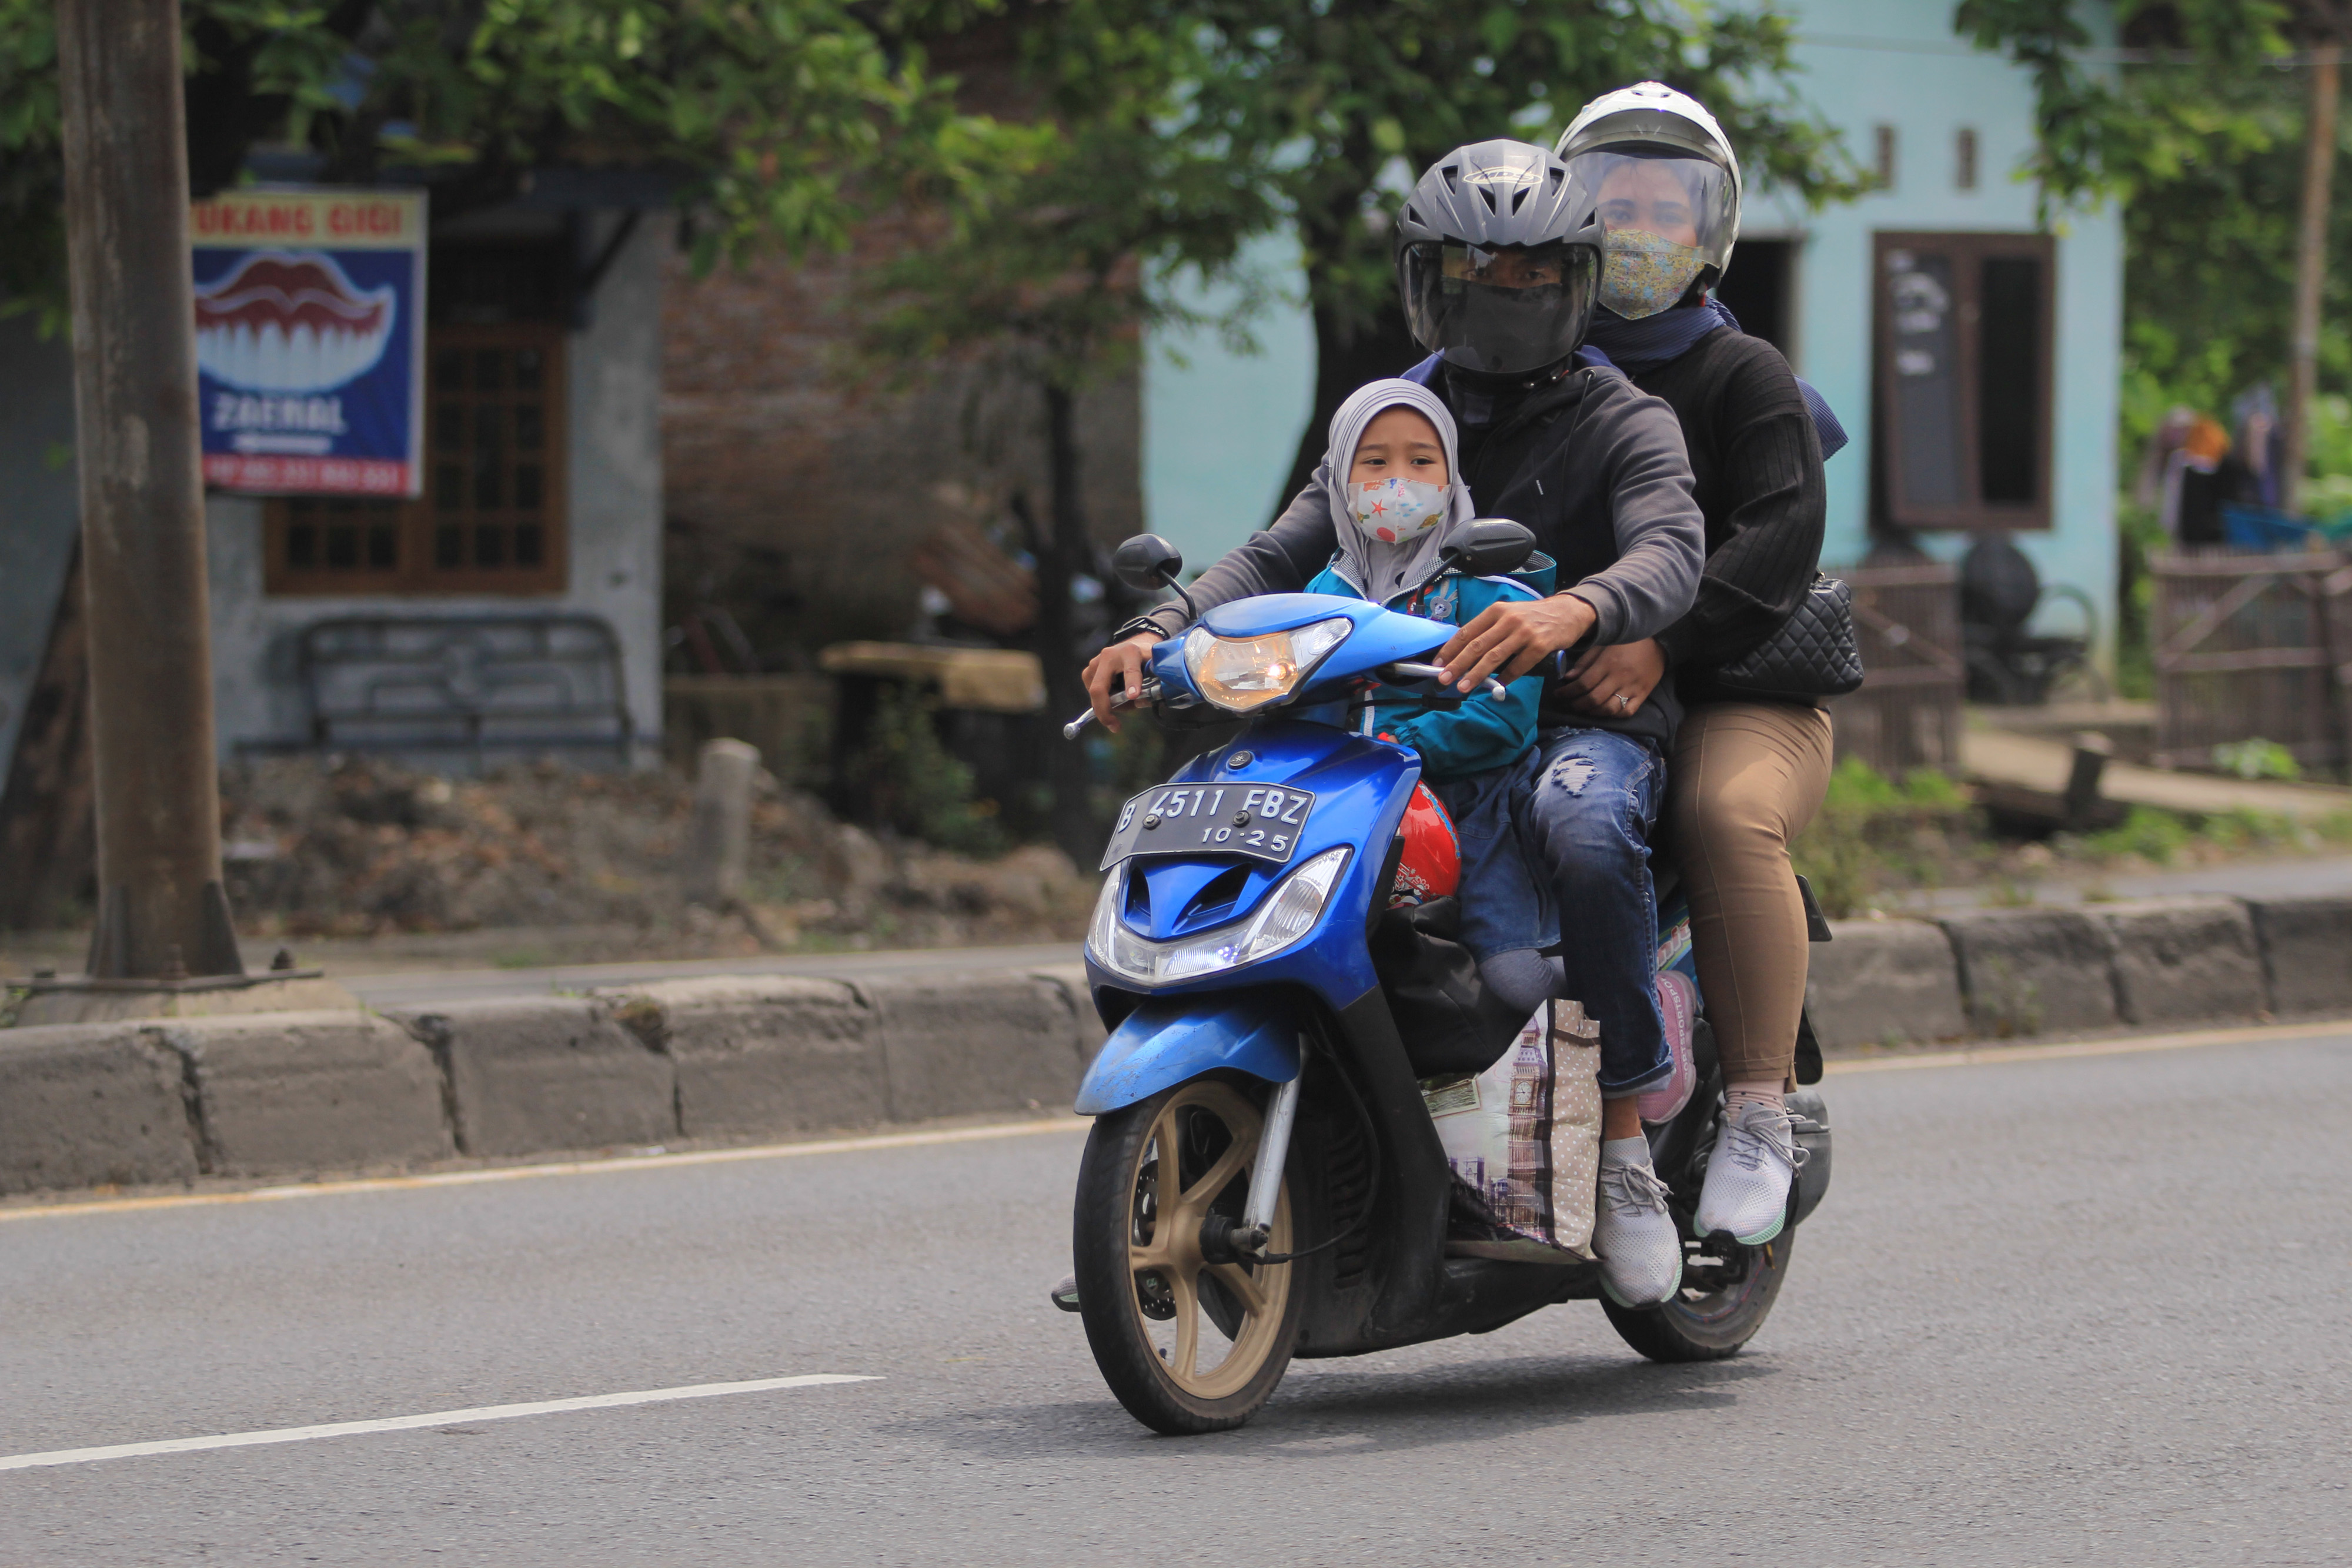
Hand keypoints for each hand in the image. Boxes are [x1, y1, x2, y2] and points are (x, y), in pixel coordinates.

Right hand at [1082, 631, 1161, 731]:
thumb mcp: (1153, 669)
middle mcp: (1108, 656)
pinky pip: (1094, 694)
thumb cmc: (1144, 660)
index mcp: (1129, 652)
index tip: (1134, 696)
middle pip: (1099, 689)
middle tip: (1115, 726)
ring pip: (1096, 695)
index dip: (1132, 684)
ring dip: (1109, 706)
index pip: (1131, 670)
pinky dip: (1105, 701)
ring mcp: (1094, 664)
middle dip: (1104, 711)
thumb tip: (1142, 702)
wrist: (1132, 646)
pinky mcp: (1088, 672)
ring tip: (1126, 702)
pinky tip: (1117, 696)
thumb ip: (1152, 684)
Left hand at [1435, 593, 1597, 692]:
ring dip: (1477, 674)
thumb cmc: (1533, 616)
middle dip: (1458, 664)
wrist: (1568, 612)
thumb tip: (1465, 653)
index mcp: (1496, 611)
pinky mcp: (1540, 645)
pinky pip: (1519, 665)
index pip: (1467, 631)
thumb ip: (1490, 629)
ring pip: (1494, 657)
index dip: (1450, 649)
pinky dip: (1507, 677)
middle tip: (1444, 679)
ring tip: (1464, 687)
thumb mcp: (1509, 614)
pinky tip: (1499, 685)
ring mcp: (1524, 632)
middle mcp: (1508, 620)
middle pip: (1477, 645)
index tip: (1437, 664)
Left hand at [1562, 638, 1665, 717]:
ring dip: (1593, 712)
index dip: (1568, 692)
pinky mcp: (1643, 695)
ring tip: (1584, 708)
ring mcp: (1633, 688)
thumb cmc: (1626, 643)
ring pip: (1609, 709)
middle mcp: (1620, 677)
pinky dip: (1614, 715)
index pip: (1583, 683)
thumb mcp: (1603, 645)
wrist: (1658, 643)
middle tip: (1569, 703)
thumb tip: (1567, 678)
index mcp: (1608, 663)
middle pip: (1594, 699)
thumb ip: (1585, 662)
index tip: (1558, 693)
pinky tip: (1604, 711)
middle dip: (1577, 704)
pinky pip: (1627, 712)